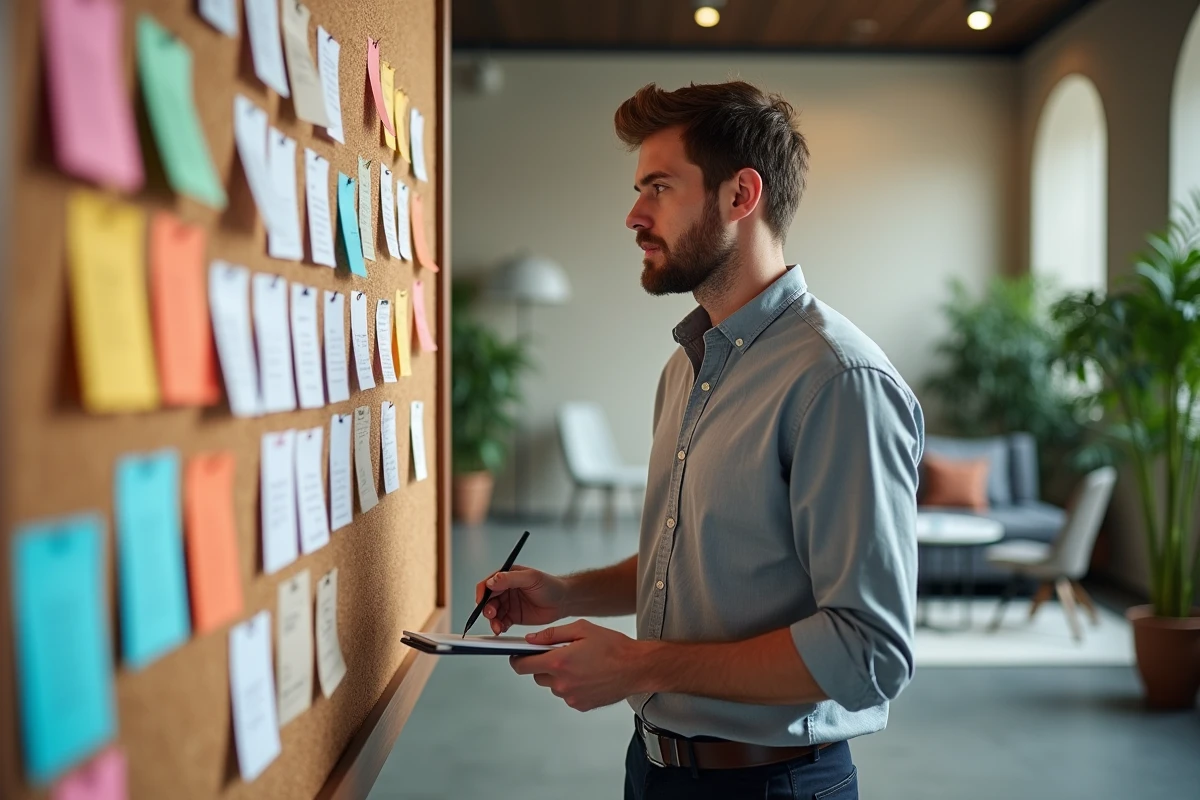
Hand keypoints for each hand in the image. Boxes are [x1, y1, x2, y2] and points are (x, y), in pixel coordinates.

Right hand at [475, 565, 569, 633]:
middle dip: (487, 608)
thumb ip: (510, 578)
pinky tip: (502, 629)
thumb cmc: (551, 585)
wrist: (563, 601)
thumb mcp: (531, 578)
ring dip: (492, 620)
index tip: (481, 601)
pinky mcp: (513, 616)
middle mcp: (505, 590)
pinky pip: (501, 622)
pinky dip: (499, 626)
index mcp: (507, 577)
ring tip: (497, 627)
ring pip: (493, 613)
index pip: (488, 583)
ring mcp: (508, 604)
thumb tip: (493, 580)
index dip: (482, 592)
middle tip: (491, 615)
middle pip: (488, 600)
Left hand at [509, 620, 651, 711]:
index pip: (522, 665)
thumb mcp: (581, 629)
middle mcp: (562, 683)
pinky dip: (571, 685)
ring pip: (552, 686)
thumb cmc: (613, 647)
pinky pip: (566, 694)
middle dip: (543, 664)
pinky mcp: (580, 705)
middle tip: (559, 653)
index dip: (516, 659)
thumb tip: (530, 640)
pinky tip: (587, 675)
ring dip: (558, 675)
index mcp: (559, 662)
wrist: (636, 668)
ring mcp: (571, 697)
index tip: (516, 655)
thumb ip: (552, 634)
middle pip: (537, 675)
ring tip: (579, 664)